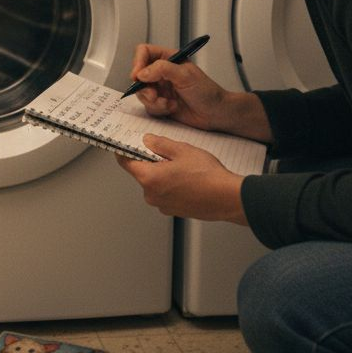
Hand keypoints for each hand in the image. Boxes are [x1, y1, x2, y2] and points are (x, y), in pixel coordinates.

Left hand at [116, 135, 247, 223]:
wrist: (227, 198)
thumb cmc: (208, 176)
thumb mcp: (182, 150)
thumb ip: (160, 144)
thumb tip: (147, 141)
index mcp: (150, 178)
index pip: (126, 163)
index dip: (124, 152)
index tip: (124, 145)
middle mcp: (152, 195)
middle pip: (142, 173)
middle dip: (151, 162)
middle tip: (168, 153)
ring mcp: (162, 205)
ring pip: (155, 184)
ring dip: (163, 174)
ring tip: (184, 167)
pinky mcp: (173, 211)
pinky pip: (166, 194)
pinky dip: (172, 185)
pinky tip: (188, 179)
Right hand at [129, 43, 273, 141]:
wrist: (215, 113)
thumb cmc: (207, 92)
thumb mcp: (185, 75)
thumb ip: (162, 69)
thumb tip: (142, 72)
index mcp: (169, 58)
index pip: (144, 52)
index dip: (138, 63)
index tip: (138, 75)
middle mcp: (162, 72)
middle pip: (138, 74)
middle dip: (144, 87)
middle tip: (154, 94)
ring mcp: (161, 88)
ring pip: (142, 92)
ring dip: (153, 100)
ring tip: (167, 103)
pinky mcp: (161, 103)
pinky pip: (149, 106)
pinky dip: (158, 109)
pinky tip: (172, 108)